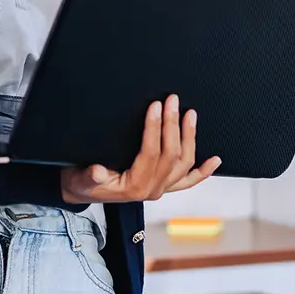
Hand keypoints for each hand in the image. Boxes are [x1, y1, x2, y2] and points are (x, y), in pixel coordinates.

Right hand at [60, 94, 219, 203]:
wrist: (80, 192)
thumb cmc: (80, 182)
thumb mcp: (79, 178)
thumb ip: (89, 175)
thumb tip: (97, 171)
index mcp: (135, 187)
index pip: (151, 152)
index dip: (155, 128)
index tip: (155, 106)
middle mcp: (152, 190)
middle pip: (171, 155)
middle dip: (173, 125)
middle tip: (173, 101)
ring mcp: (160, 189)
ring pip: (184, 163)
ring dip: (190, 138)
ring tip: (190, 114)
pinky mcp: (163, 186)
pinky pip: (187, 181)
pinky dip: (203, 172)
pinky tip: (215, 160)